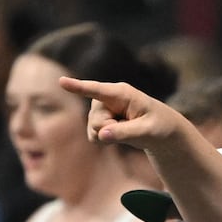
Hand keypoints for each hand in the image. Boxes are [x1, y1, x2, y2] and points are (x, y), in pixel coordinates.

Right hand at [63, 76, 183, 149]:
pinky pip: (94, 136)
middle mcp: (106, 98)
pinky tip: (118, 133)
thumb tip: (101, 135)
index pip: (97, 90)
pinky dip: (106, 140)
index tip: (61, 82)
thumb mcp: (147, 131)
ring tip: (127, 129)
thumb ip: (125, 133)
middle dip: (112, 131)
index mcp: (122, 93)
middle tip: (132, 128)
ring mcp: (100, 108)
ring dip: (110, 136)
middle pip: (97, 121)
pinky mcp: (98, 119)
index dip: (78, 87)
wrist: (160, 130)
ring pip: (94, 130)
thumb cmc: (159, 125)